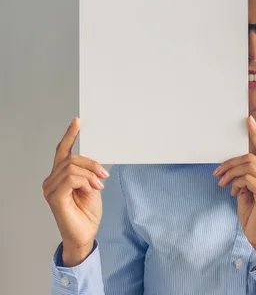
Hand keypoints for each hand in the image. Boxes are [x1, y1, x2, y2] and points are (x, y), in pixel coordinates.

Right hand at [42, 117, 108, 265]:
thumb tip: (93, 163)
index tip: (77, 121)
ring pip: (72, 166)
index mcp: (59, 176)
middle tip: (103, 176)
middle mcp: (51, 180)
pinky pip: (70, 178)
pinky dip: (85, 180)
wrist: (85, 234)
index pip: (62, 151)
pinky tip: (92, 188)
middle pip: (71, 158)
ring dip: (90, 174)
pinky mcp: (55, 197)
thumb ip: (89, 173)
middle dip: (91, 164)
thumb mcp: (92, 187)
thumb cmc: (87, 213)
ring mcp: (51, 189)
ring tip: (98, 185)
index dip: (70, 135)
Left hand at [213, 115, 255, 263]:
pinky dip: (236, 184)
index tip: (249, 120)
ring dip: (231, 173)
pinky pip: (247, 179)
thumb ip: (245, 179)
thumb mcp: (248, 193)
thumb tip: (234, 171)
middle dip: (231, 162)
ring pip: (248, 166)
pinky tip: (233, 193)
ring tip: (222, 183)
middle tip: (217, 173)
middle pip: (251, 157)